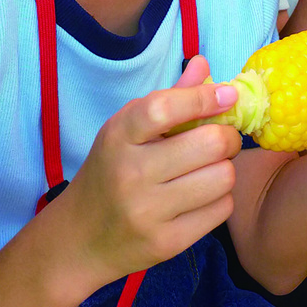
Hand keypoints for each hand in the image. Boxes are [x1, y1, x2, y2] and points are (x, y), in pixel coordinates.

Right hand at [60, 56, 240, 287]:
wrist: (78, 240)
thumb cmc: (111, 172)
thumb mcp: (127, 131)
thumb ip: (170, 97)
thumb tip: (203, 63)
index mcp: (118, 137)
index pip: (165, 108)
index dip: (204, 97)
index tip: (228, 95)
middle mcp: (130, 174)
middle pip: (210, 144)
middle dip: (227, 137)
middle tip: (220, 140)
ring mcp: (148, 212)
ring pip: (223, 177)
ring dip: (225, 169)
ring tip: (208, 170)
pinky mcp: (166, 243)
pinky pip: (222, 209)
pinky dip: (221, 199)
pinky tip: (201, 197)